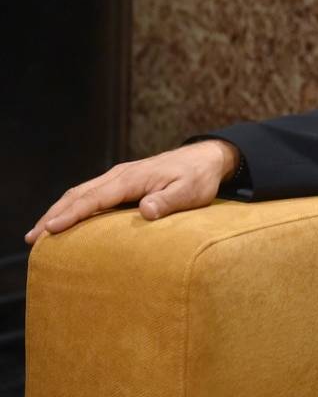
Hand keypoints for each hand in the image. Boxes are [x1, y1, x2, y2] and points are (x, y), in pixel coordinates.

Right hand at [25, 139, 239, 244]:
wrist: (206, 158)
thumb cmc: (199, 178)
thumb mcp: (190, 191)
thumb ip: (168, 202)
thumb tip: (145, 211)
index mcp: (132, 179)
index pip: (95, 198)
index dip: (72, 215)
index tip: (51, 230)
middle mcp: (120, 175)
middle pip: (78, 195)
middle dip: (53, 215)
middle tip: (32, 238)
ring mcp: (119, 177)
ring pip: (81, 192)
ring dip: (58, 210)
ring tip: (39, 232)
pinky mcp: (123, 181)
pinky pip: (91, 193)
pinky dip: (73, 205)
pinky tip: (65, 219)